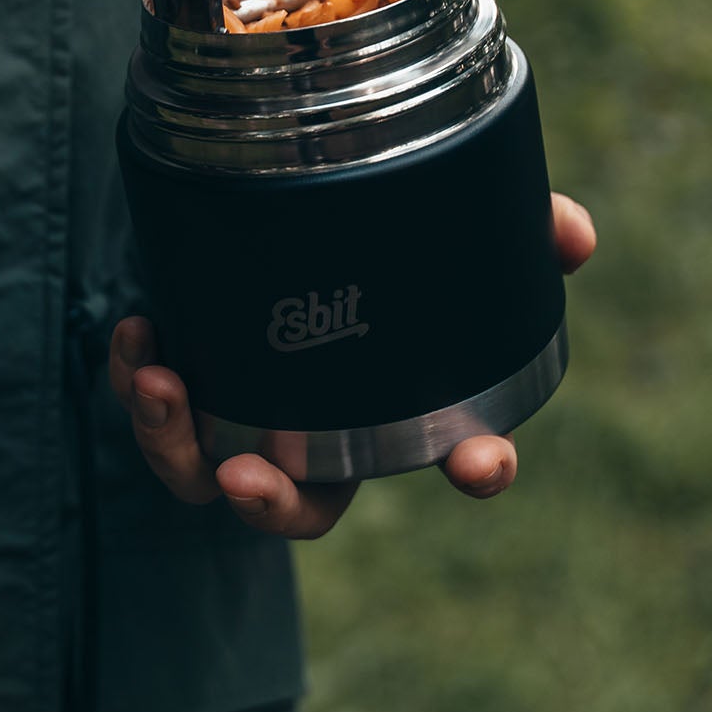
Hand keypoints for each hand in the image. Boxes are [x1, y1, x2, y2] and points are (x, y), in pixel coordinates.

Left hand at [109, 191, 597, 539]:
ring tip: (165, 381)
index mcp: (400, 405)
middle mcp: (321, 429)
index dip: (478, 468)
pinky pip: (153, 415)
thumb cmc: (373, 237)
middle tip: (245, 478)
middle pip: (306, 509)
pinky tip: (140, 334)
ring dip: (175, 445)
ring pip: (204, 476)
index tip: (482, 464)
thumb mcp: (441, 221)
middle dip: (274, 507)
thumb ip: (512, 224)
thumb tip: (575, 234)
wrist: (274, 202)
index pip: (455, 458)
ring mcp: (247, 414)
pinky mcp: (188, 384)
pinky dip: (136, 385)